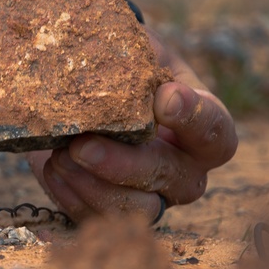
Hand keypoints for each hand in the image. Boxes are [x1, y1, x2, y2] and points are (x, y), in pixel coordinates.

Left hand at [28, 26, 237, 222]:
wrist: (81, 86)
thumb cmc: (119, 65)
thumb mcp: (133, 50)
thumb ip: (135, 53)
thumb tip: (106, 49)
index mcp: (202, 125)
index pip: (217, 133)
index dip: (195, 120)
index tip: (165, 99)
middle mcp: (184, 168)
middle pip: (176, 179)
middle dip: (126, 163)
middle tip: (83, 144)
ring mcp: (150, 195)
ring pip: (137, 209)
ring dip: (95, 185)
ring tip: (60, 156)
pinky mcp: (110, 209)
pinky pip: (96, 218)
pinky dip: (70, 197)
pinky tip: (50, 169)